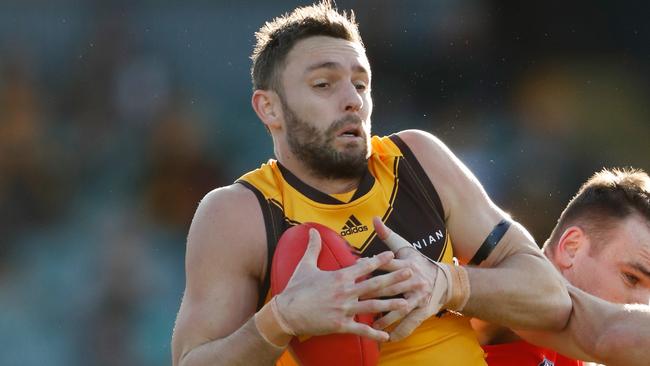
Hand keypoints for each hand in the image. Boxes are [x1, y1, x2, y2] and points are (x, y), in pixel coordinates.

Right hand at [276, 228, 410, 341]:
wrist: (286, 313)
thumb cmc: (295, 289)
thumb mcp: (305, 265)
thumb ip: (313, 247)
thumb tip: (311, 230)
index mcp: (339, 277)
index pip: (363, 266)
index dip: (378, 260)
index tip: (392, 255)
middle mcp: (345, 292)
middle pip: (375, 284)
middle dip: (395, 278)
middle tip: (411, 273)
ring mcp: (344, 309)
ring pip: (373, 306)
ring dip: (391, 304)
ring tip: (407, 302)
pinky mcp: (340, 325)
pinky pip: (361, 329)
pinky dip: (374, 332)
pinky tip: (386, 335)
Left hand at [369, 217, 449, 340]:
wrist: (445, 281)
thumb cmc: (418, 262)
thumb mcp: (405, 247)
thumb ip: (387, 236)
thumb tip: (374, 219)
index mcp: (406, 264)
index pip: (387, 263)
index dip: (372, 263)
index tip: (357, 264)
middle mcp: (412, 281)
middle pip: (390, 287)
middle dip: (372, 294)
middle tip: (355, 298)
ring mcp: (417, 298)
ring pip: (398, 309)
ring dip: (384, 317)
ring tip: (369, 322)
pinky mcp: (422, 312)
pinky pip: (410, 324)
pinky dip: (399, 332)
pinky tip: (387, 338)